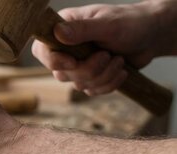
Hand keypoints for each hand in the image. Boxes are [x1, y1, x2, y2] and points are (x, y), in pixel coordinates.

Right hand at [32, 1, 172, 95]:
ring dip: (103, 76)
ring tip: (118, 60)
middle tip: (107, 56)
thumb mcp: (108, 24)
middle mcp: (66, 48)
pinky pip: (91, 91)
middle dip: (88, 70)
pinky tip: (121, 71)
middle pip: (61, 73)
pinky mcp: (90, 77)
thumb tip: (57, 33)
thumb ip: (82, 29)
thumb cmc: (131, 22)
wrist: (152, 36)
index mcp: (63, 29)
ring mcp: (77, 64)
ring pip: (78, 84)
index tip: (74, 62)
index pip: (42, 51)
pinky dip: (108, 84)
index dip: (55, 61)